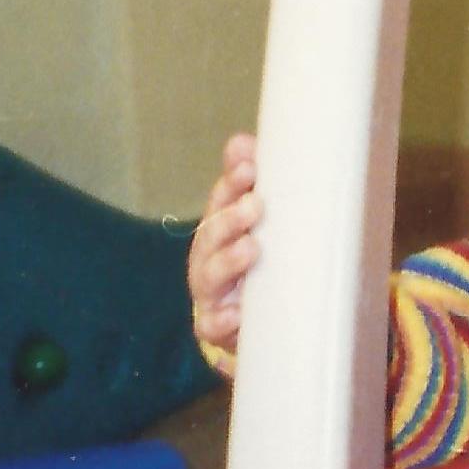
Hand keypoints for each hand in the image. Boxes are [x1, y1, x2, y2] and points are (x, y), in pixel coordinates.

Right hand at [187, 133, 263, 353]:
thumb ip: (251, 185)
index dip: (233, 183)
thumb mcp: (259, 224)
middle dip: (230, 219)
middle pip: (211, 234)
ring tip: (251, 249)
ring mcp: (210, 293)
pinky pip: (213, 325)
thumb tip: (244, 141)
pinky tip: (239, 311)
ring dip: (228, 261)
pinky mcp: (215, 327)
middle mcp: (209, 256)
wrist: (247, 323)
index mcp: (220, 227)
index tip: (250, 168)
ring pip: (209, 275)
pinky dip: (224, 318)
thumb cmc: (257, 264)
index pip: (222, 198)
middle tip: (255, 206)